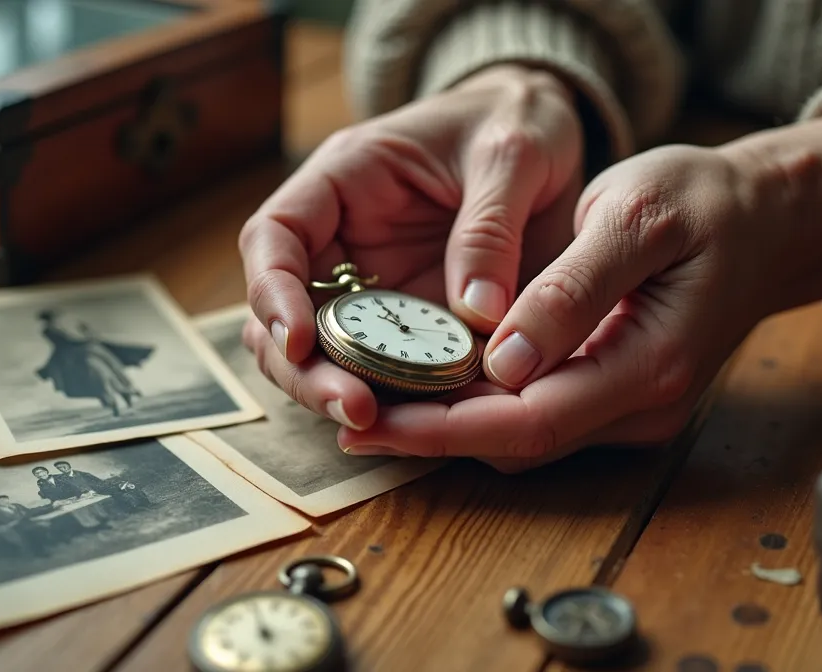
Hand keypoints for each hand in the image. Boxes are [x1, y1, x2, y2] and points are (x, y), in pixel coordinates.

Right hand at [239, 64, 585, 429]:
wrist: (547, 131)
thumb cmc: (518, 121)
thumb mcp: (513, 153)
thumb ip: (490, 227)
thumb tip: (477, 314)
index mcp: (345, 178)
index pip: (274, 235)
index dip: (273, 292)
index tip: (299, 341)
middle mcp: (342, 238)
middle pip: (284, 312)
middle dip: (304, 368)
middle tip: (353, 410)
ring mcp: (371, 286)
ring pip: (321, 354)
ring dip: (335, 393)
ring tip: (377, 427)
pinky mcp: (409, 323)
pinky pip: (383, 370)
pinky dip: (393, 401)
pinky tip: (419, 426)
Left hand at [335, 113, 821, 469]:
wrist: (768, 217)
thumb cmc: (705, 202)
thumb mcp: (634, 217)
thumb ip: (571, 291)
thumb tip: (504, 360)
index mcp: (650, 363)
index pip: (529, 421)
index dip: (444, 429)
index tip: (373, 421)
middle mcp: (643, 405)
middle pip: (519, 441)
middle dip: (432, 433)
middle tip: (350, 410)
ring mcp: (635, 406)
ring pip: (526, 435)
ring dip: (453, 422)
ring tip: (376, 393)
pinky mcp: (622, 393)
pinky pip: (542, 413)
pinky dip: (485, 403)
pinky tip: (437, 376)